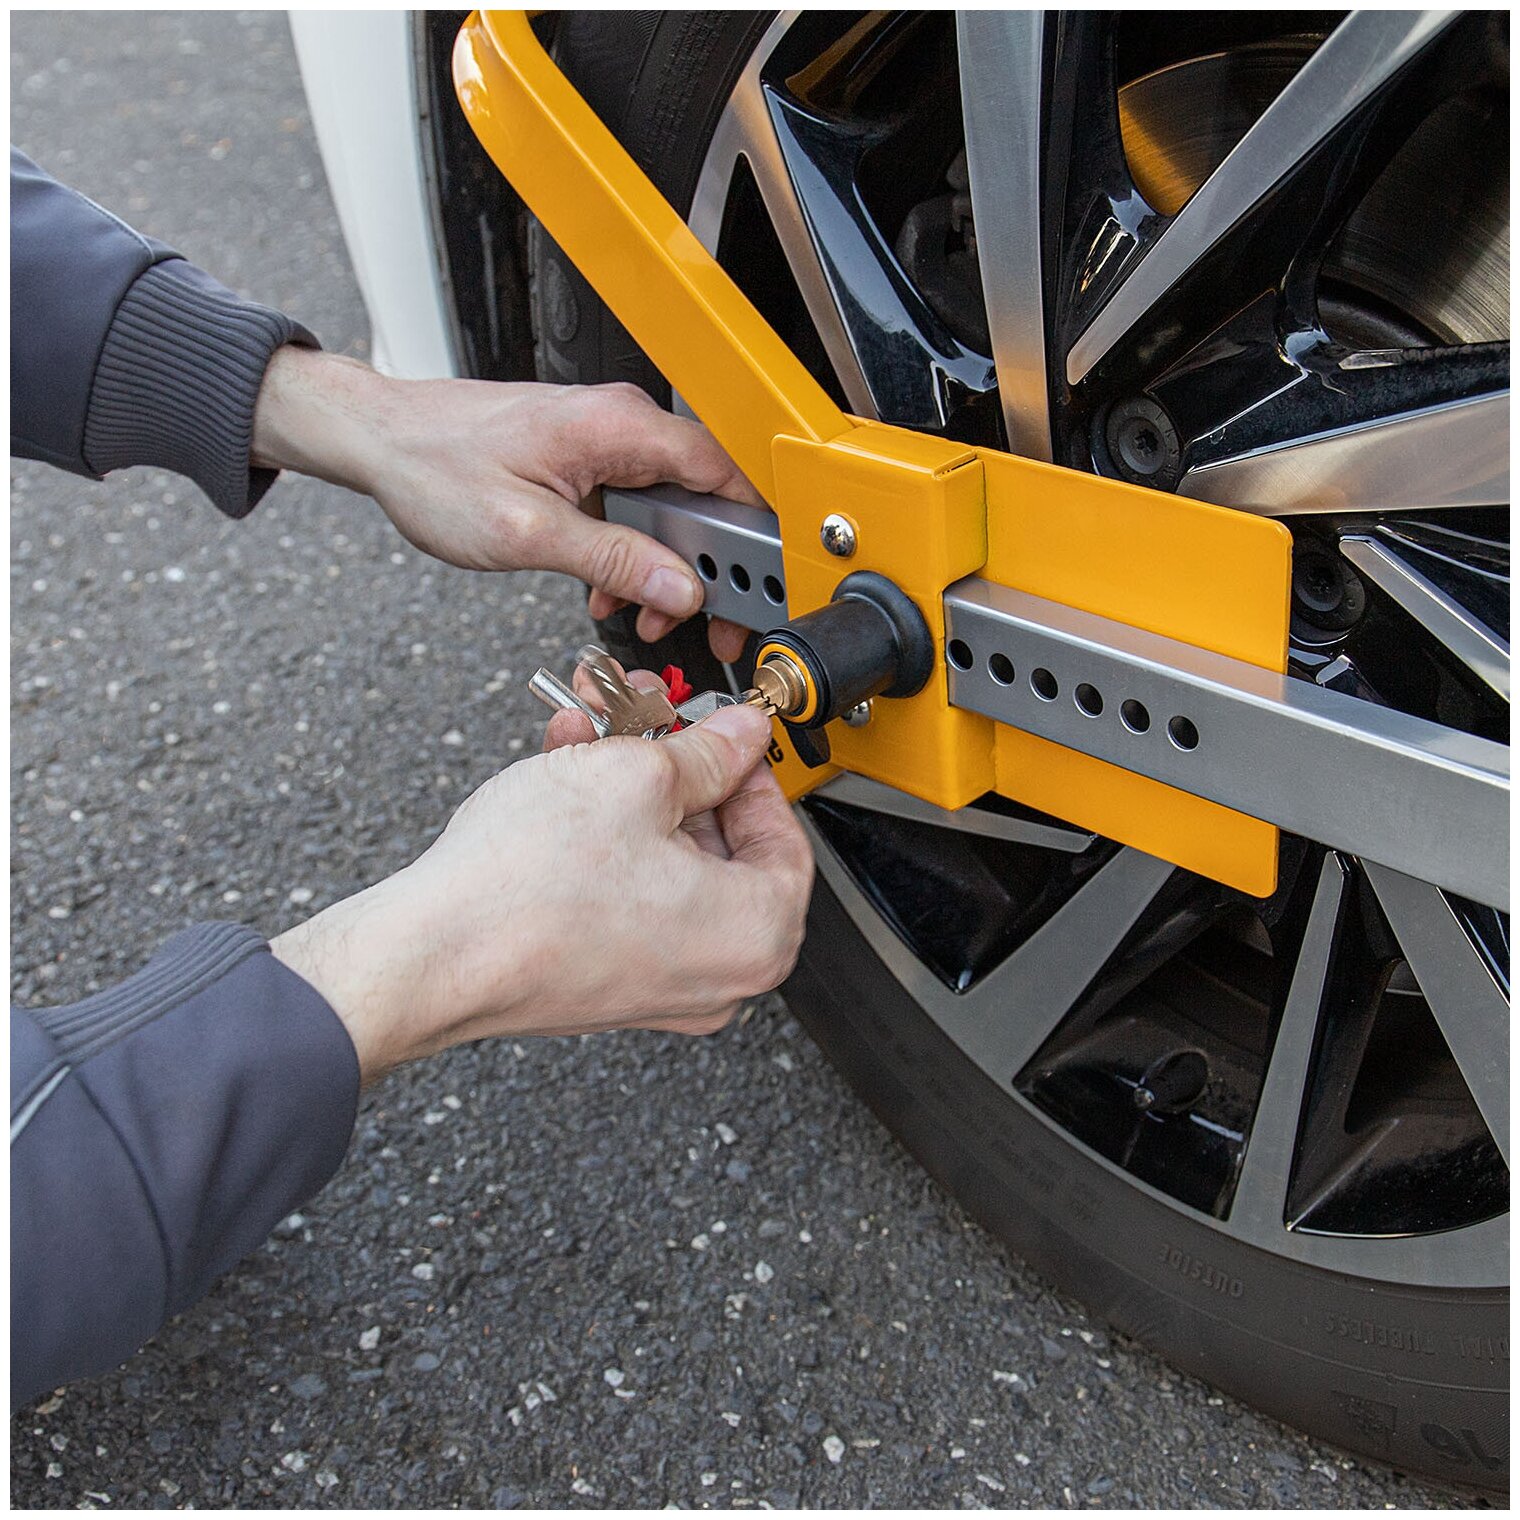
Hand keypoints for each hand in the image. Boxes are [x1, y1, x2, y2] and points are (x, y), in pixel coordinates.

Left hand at [252, 346, 754, 660]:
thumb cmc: (433, 466)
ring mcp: (607, 438)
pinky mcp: (590, 457)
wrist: (378, 438)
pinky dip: (633, 554)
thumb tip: (679, 586)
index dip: (752, 536)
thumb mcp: (528, 532)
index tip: (754, 588)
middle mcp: (621, 423)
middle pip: (705, 498)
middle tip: (702, 622)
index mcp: (618, 426)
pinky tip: (609, 590)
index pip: (723, 473)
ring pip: (672, 509)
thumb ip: (611, 559)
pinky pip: (638, 508)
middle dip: (708, 568)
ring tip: (644, 613)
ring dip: (665, 568)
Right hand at [271, 704, 812, 1083]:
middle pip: (718, 843)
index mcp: (755, 934)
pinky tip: (566, 777)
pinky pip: (629, 893)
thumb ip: (707, 751)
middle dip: (673, 765)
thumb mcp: (635, 776)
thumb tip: (741, 735)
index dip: (748, 767)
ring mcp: (660, 985)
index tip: (718, 732)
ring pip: (665, 861)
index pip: (784, 835)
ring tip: (589, 732)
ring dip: (628, 788)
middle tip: (646, 717)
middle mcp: (719, 976)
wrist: (432, 954)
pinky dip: (605, 834)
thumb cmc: (527, 888)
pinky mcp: (607, 981)